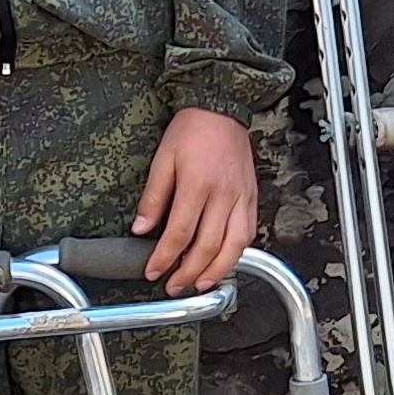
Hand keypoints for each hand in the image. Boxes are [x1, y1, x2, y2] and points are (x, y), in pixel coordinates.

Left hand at [133, 107, 257, 291]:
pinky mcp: (252, 197)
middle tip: (174, 286)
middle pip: (207, 246)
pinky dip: (237, 253)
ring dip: (217, 270)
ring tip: (200, 285)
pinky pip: (248, 233)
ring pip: (234, 245)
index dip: (165, 257)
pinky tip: (224, 262)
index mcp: (198, 184)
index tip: (153, 270)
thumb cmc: (192, 129)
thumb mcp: (162, 159)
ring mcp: (242, 197)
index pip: (180, 233)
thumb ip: (153, 197)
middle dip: (188, 272)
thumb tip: (141, 229)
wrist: (221, 108)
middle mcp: (224, 194)